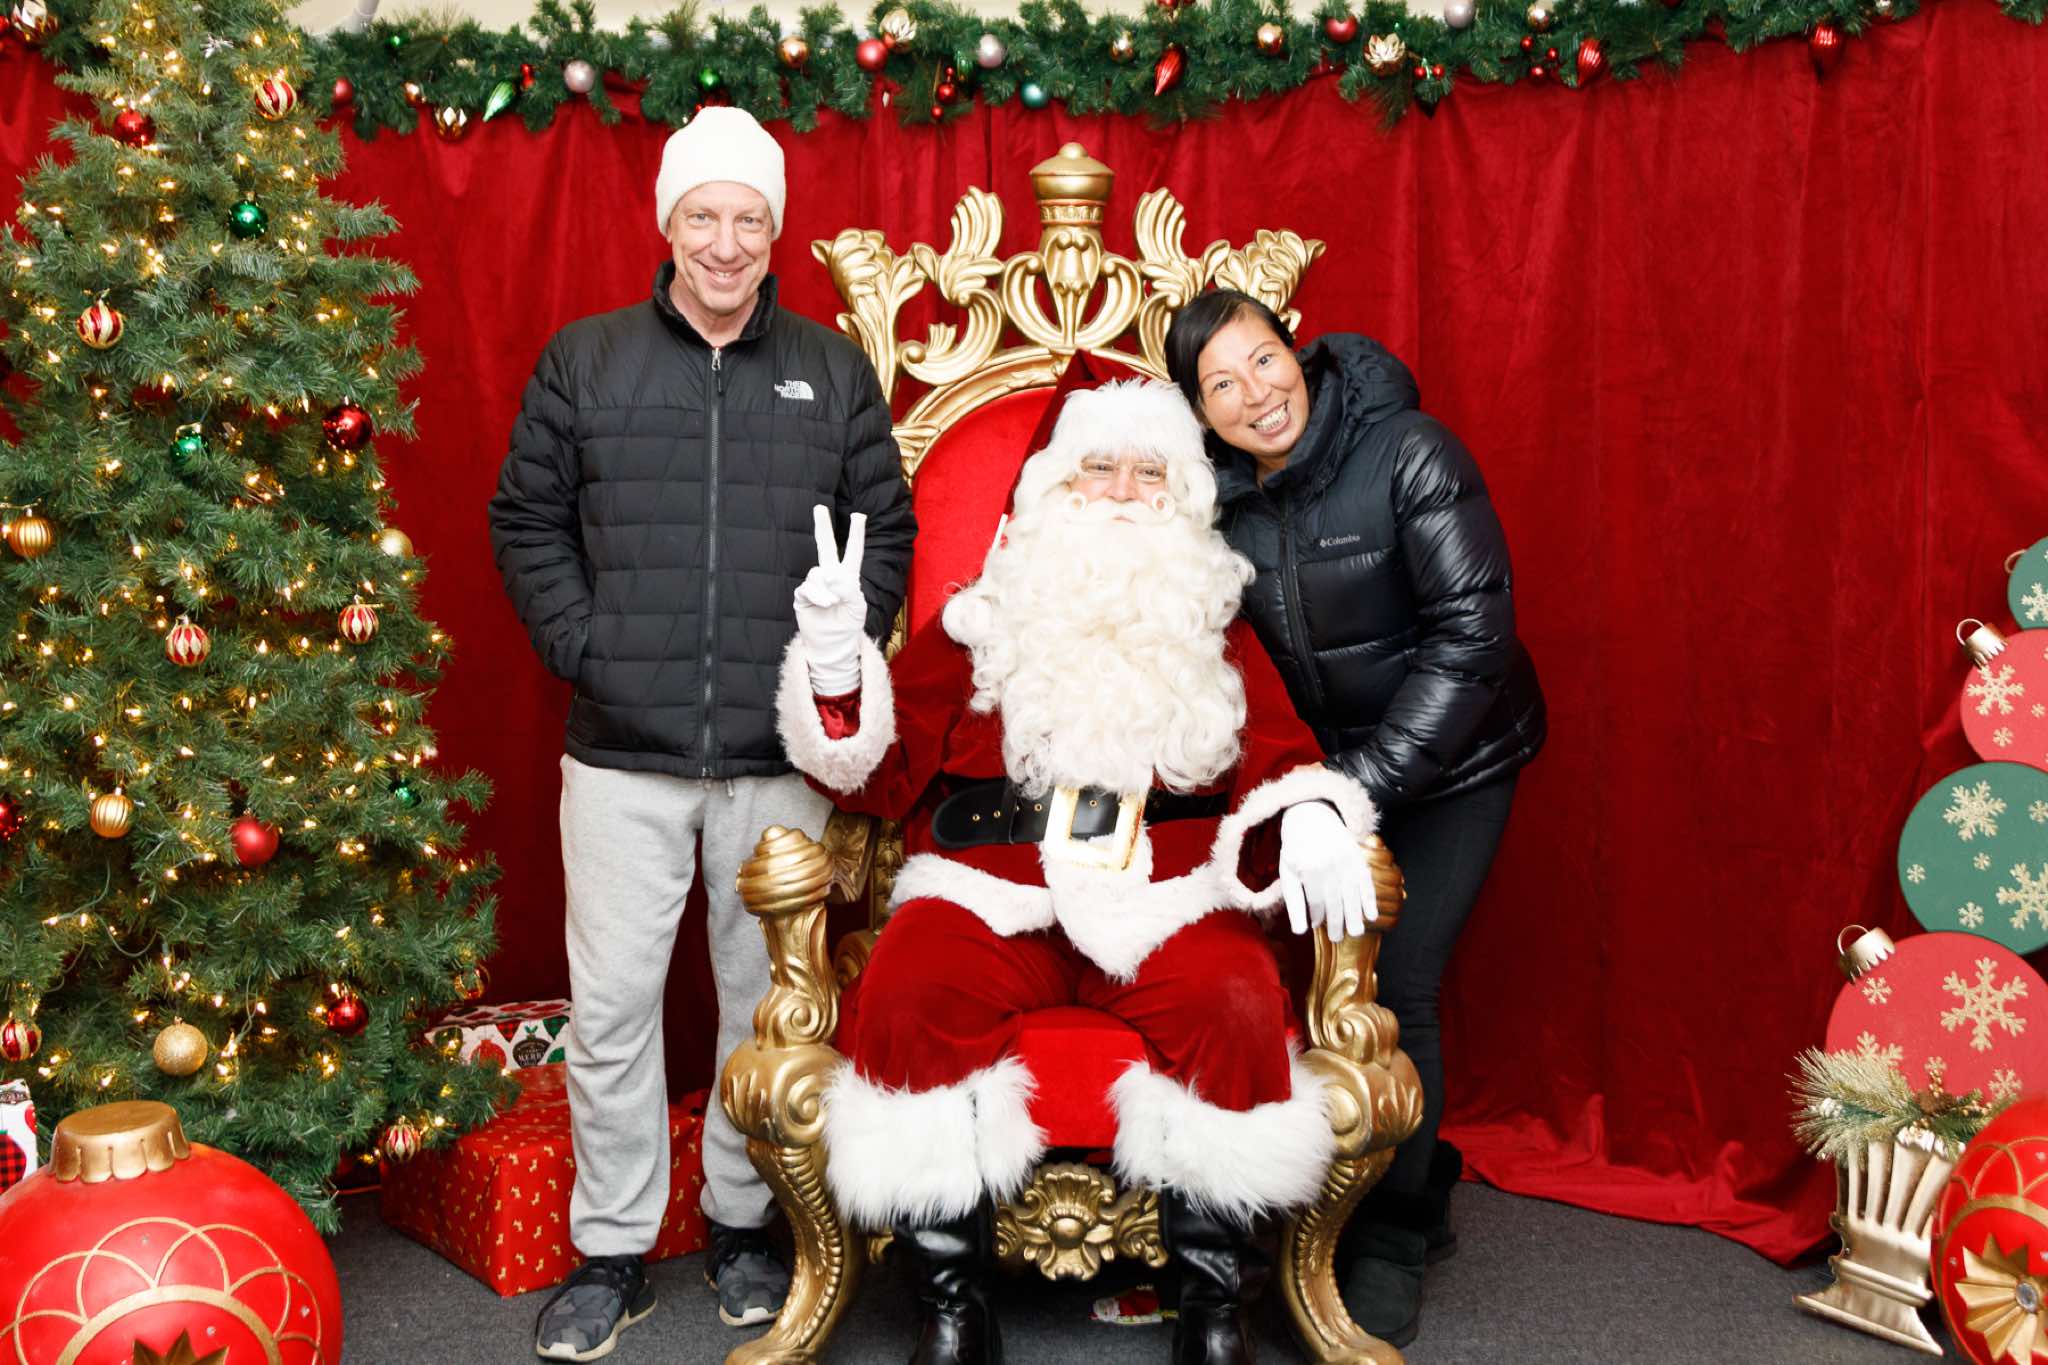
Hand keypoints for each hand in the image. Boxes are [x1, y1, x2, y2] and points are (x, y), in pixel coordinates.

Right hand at [794, 504, 867, 693]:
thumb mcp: (857, 606)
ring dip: (826, 589)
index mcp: (849, 577)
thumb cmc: (849, 625)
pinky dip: (817, 595)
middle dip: (822, 527)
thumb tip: (830, 576)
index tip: (858, 516)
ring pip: (817, 574)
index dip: (855, 534)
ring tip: (832, 604)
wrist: (833, 645)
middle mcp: (830, 576)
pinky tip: (825, 604)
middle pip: (825, 547)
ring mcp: (815, 585)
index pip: (853, 552)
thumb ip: (849, 588)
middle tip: (819, 508)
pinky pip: (807, 588)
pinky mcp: (803, 597)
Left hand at [1278, 801, 1374, 941]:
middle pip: (1336, 901)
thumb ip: (1293, 902)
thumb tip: (1299, 932)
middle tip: (1337, 938)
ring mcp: (1346, 860)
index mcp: (1309, 868)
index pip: (1316, 901)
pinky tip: (1372, 915)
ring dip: (1355, 916)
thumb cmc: (1296, 849)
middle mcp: (1330, 865)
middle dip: (1337, 923)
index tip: (1316, 925)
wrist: (1311, 815)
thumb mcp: (1287, 872)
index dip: (1316, 916)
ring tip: (1356, 933)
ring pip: (1353, 894)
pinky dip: (1370, 899)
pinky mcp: (1358, 857)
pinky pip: (1366, 882)